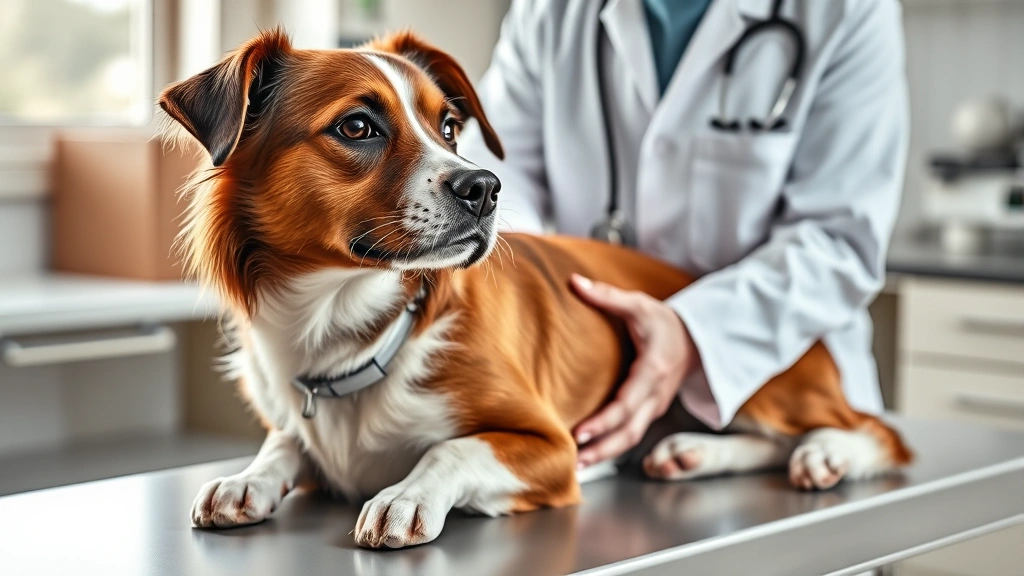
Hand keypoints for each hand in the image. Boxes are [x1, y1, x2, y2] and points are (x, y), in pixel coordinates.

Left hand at [571, 274, 697, 467]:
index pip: (626, 404)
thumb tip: (574, 282)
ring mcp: (655, 406)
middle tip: (574, 463)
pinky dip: (612, 448)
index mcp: (653, 370)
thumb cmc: (664, 321)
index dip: (604, 421)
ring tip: (578, 468)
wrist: (696, 339)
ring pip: (631, 439)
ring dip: (605, 455)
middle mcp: (656, 395)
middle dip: (602, 450)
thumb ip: (607, 296)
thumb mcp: (639, 304)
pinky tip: (590, 455)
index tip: (580, 432)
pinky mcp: (651, 412)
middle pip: (629, 432)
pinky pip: (632, 435)